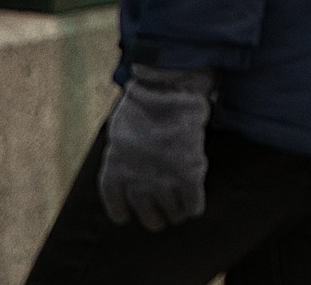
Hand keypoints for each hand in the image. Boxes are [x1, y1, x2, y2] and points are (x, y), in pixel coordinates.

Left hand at [97, 65, 213, 230]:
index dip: (125, 213)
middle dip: (156, 217)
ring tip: (181, 205)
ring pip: (172, 214)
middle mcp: (136, 184)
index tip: (130, 214)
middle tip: (163, 212)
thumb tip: (129, 166)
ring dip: (177, 211)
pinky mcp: (188, 177)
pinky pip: (193, 205)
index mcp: (115, 172)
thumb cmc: (141, 104)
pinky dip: (194, 206)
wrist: (166, 91)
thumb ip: (122, 156)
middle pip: (148, 218)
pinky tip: (195, 201)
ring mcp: (163, 183)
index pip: (117, 209)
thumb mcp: (118, 132)